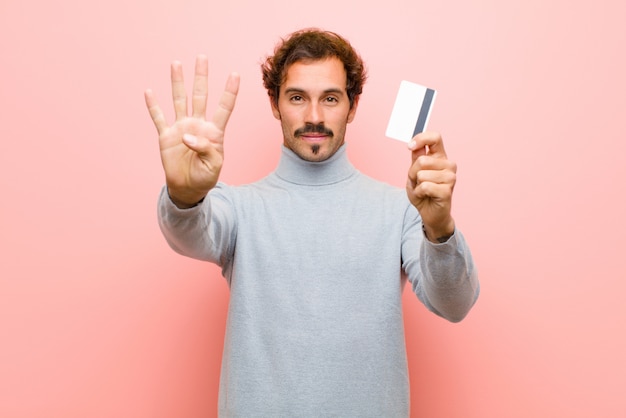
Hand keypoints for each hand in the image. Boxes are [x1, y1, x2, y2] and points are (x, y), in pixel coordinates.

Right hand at [145, 55, 239, 206]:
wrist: (187, 188)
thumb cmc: (205, 177)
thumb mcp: (213, 165)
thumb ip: (206, 148)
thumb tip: (187, 135)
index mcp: (214, 132)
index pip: (224, 107)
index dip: (230, 91)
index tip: (235, 74)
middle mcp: (198, 124)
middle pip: (200, 96)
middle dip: (201, 77)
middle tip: (202, 57)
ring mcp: (181, 128)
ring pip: (179, 100)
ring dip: (177, 82)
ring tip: (176, 64)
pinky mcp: (166, 136)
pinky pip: (159, 118)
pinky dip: (153, 106)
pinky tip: (149, 92)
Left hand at [406, 132, 455, 241]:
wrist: (430, 213)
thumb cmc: (423, 192)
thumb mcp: (415, 172)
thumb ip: (416, 157)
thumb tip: (413, 144)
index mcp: (440, 157)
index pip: (435, 138)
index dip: (421, 138)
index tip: (409, 147)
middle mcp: (448, 165)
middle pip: (422, 160)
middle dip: (412, 172)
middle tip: (417, 182)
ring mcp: (450, 177)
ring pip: (421, 174)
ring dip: (416, 184)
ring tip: (423, 190)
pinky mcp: (447, 191)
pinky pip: (424, 186)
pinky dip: (419, 192)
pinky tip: (425, 196)